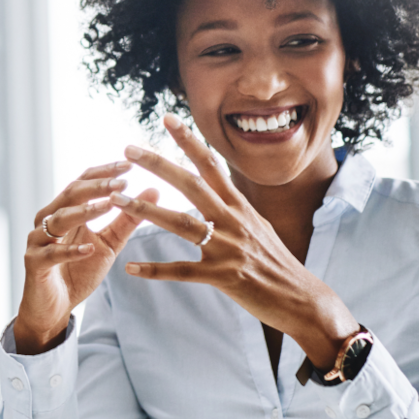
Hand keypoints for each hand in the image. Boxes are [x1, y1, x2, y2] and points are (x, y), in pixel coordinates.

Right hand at [13, 161, 159, 352]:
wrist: (54, 307)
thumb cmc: (78, 271)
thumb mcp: (109, 244)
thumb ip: (127, 220)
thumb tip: (154, 190)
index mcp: (65, 211)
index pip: (82, 183)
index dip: (104, 173)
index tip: (129, 165)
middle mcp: (48, 220)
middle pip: (70, 194)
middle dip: (97, 186)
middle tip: (121, 181)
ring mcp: (38, 240)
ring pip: (59, 219)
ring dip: (85, 211)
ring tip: (109, 205)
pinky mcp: (34, 263)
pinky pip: (52, 254)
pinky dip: (71, 251)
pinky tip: (89, 248)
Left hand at [118, 116, 358, 369]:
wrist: (302, 299)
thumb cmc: (276, 264)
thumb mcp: (258, 227)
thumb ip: (235, 209)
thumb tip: (222, 191)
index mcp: (239, 207)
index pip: (211, 166)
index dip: (189, 141)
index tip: (167, 119)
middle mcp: (233, 221)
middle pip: (191, 185)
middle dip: (158, 165)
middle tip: (129, 149)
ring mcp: (227, 248)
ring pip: (180, 224)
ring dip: (146, 211)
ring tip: (117, 200)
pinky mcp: (223, 277)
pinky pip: (182, 271)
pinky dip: (155, 270)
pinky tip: (131, 268)